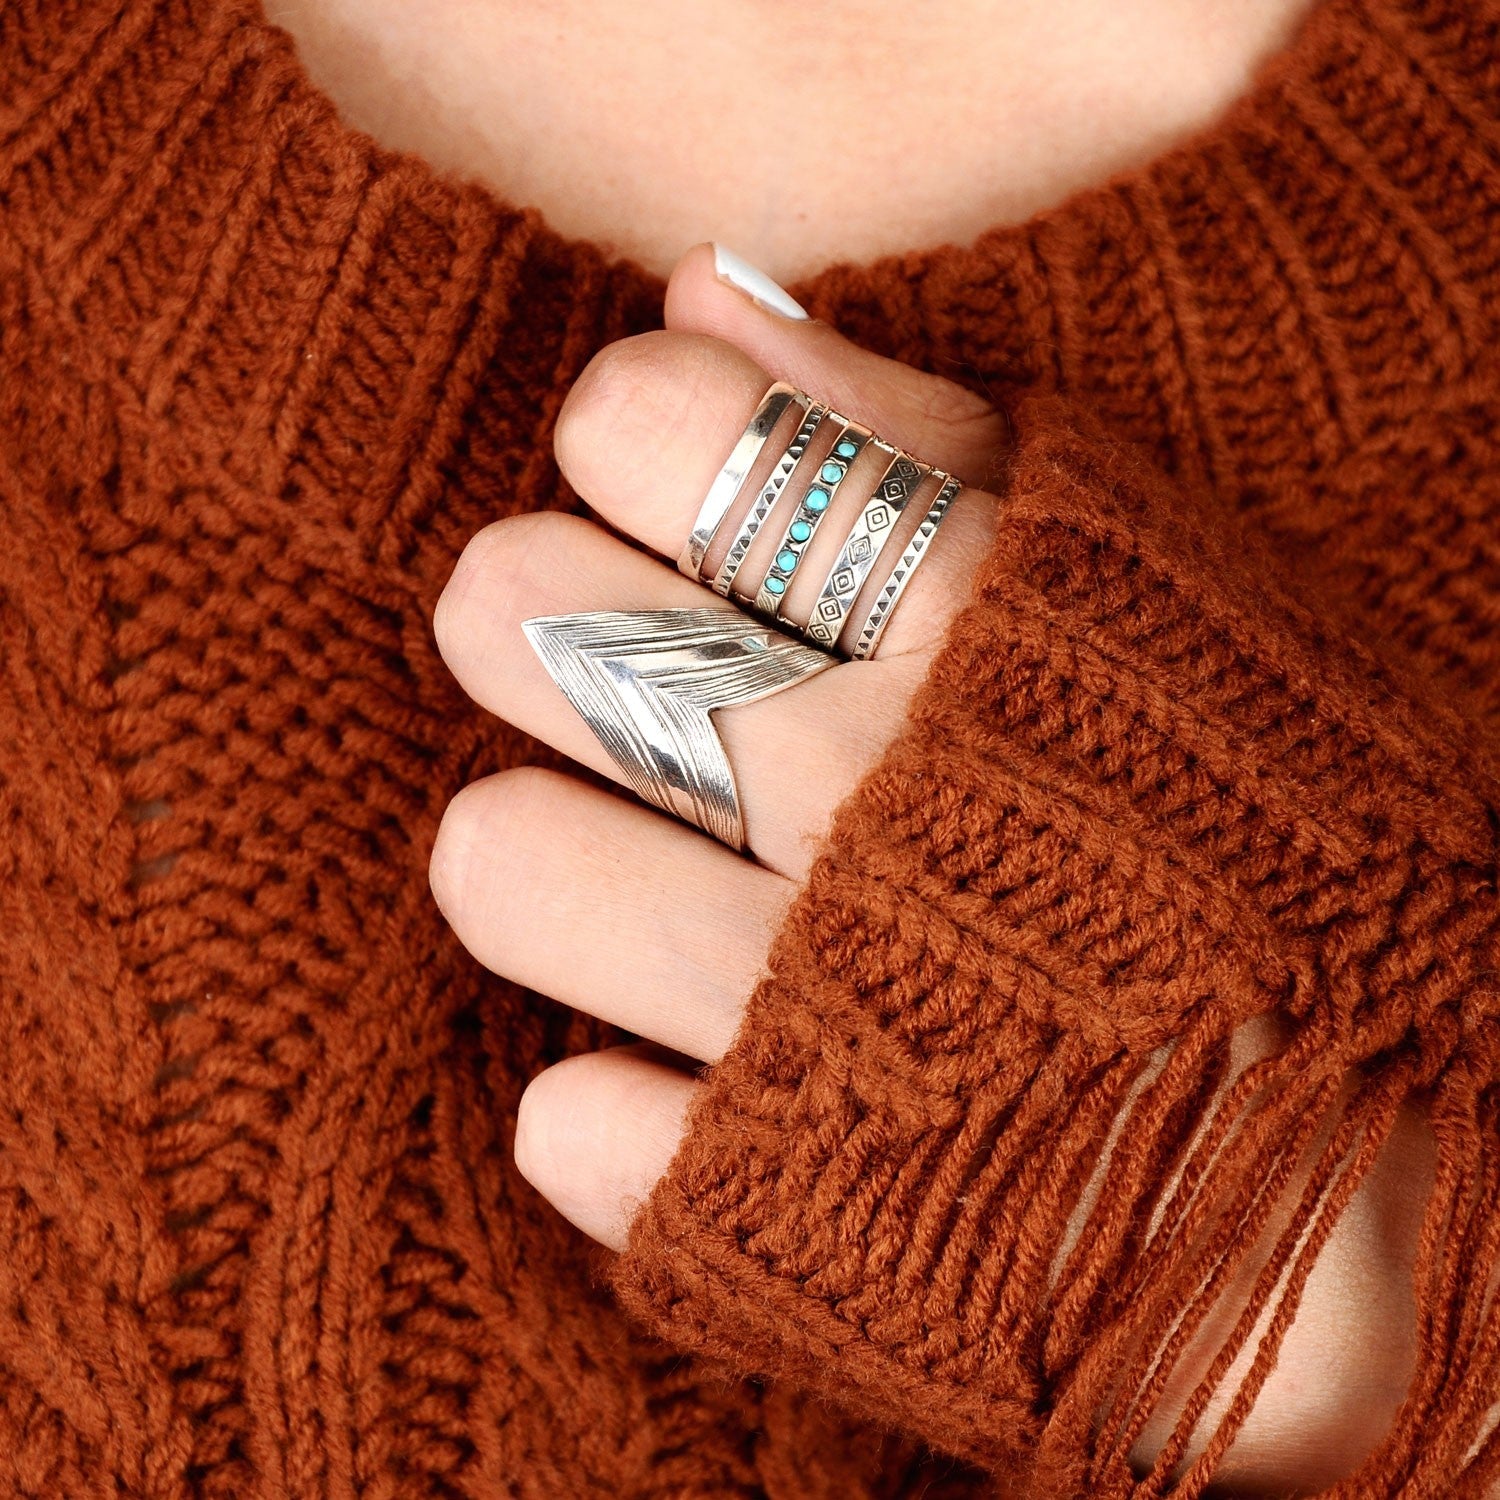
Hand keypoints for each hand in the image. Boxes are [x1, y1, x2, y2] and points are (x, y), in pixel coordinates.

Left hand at [429, 244, 1424, 1493]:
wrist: (1436, 1170)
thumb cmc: (1286, 842)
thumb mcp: (1152, 583)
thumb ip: (918, 421)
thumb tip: (697, 298)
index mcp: (975, 626)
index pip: (651, 428)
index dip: (632, 438)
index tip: (673, 484)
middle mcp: (868, 805)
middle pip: (522, 620)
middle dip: (548, 619)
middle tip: (635, 669)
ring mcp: (808, 1027)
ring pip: (501, 864)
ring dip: (556, 856)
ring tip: (665, 871)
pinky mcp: (769, 1220)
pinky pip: (569, 1127)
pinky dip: (633, 1108)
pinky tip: (742, 1088)